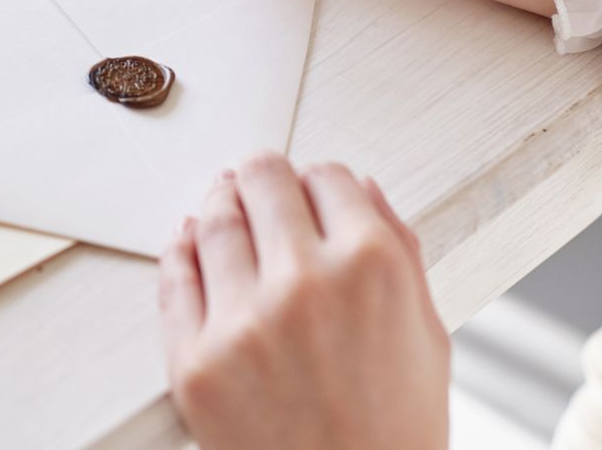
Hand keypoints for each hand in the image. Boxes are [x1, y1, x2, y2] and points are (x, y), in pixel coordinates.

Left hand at [158, 154, 449, 449]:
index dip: (317, 180)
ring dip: (218, 203)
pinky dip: (179, 249)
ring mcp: (243, 320)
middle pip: (261, 182)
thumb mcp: (428, 337)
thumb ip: (398, 251)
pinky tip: (187, 242)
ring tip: (223, 204)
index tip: (308, 187)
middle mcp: (304, 282)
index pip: (328, 178)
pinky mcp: (195, 359)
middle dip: (260, 178)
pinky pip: (173, 276)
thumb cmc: (394, 434)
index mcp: (372, 268)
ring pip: (212, 220)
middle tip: (256, 182)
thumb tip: (361, 189)